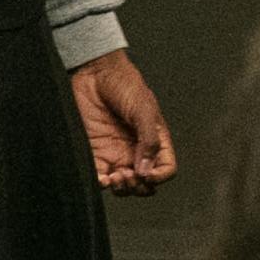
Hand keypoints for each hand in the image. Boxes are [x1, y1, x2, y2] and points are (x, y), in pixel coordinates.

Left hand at [71, 49, 175, 195]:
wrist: (94, 72)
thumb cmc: (123, 83)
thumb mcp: (143, 110)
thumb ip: (149, 140)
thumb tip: (147, 170)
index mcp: (155, 139)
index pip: (165, 168)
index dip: (160, 176)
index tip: (148, 175)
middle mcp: (136, 150)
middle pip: (145, 182)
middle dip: (139, 186)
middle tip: (129, 175)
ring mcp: (115, 152)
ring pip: (124, 185)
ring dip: (122, 188)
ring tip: (116, 176)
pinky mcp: (95, 152)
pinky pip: (100, 177)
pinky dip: (102, 184)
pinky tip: (103, 179)